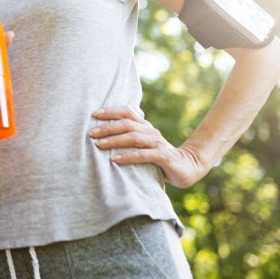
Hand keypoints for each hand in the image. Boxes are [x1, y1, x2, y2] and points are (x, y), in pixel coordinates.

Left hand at [90, 105, 207, 188]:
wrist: (188, 167)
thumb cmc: (159, 156)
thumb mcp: (143, 144)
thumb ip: (129, 137)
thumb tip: (103, 133)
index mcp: (145, 126)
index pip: (127, 112)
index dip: (111, 111)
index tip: (94, 114)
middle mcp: (151, 132)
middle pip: (127, 124)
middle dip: (107, 127)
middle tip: (91, 133)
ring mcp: (158, 143)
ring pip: (133, 138)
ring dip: (114, 141)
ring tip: (99, 145)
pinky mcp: (163, 157)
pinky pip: (143, 155)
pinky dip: (128, 157)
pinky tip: (115, 160)